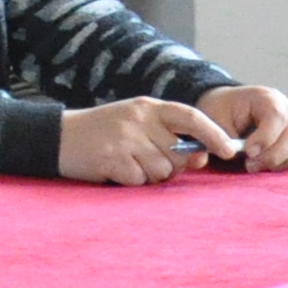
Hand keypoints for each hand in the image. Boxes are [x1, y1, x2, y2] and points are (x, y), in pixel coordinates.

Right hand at [58, 95, 233, 184]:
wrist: (60, 136)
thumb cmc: (104, 132)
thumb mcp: (137, 125)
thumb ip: (169, 138)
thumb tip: (202, 158)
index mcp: (148, 107)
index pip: (190, 117)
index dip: (213, 134)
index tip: (228, 150)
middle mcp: (139, 119)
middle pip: (178, 154)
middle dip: (170, 165)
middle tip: (145, 160)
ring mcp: (125, 138)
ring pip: (162, 170)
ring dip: (148, 175)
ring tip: (127, 163)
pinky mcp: (112, 158)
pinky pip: (139, 180)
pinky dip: (130, 180)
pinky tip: (115, 168)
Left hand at [196, 83, 287, 170]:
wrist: (227, 111)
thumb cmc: (220, 114)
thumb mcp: (213, 119)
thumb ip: (220, 136)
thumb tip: (231, 153)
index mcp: (266, 98)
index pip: (277, 116)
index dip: (265, 138)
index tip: (248, 153)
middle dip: (273, 156)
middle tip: (250, 166)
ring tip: (268, 169)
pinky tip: (281, 169)